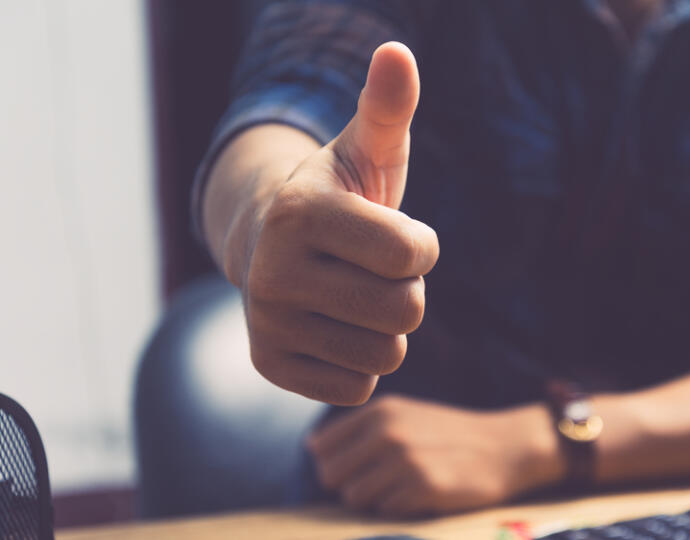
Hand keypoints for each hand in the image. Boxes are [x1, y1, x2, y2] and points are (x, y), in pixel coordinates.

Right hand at [212, 43, 438, 404]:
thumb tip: (398, 52)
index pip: (413, 254)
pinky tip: (338, 328)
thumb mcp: (367, 149)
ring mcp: (267, 323)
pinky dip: (362, 363)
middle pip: (406, 311)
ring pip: (387, 355)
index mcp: (303, 213)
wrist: (274, 243)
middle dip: (408, 291)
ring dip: (387, 329)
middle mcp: (274, 271)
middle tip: (375, 272)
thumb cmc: (341, 195)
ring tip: (356, 297)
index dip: (421, 247)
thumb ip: (388, 106)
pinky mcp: (270, 365)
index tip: (397, 235)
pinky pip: (359, 387)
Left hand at [307, 395, 564, 516]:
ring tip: (401, 487)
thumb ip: (360, 428)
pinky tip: (420, 495)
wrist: (505, 447)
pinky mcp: (423, 487)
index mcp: (380, 411)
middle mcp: (388, 431)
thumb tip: (313, 449)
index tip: (357, 467)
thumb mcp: (404, 415)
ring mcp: (405, 459)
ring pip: (353, 496)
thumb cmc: (447, 434)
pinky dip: (396, 507)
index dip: (334, 463)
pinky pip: (383, 509)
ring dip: (372, 498)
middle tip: (380, 481)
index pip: (321, 447)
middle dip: (348, 484)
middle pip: (331, 475)